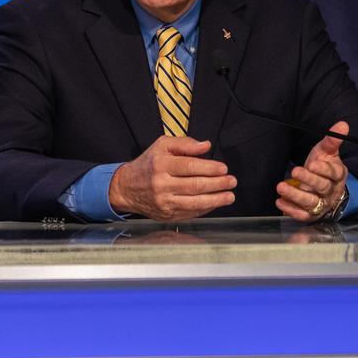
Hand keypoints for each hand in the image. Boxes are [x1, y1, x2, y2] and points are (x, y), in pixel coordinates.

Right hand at [109, 136, 236, 220]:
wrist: (127, 188)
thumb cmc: (148, 165)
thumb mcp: (162, 145)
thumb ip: (185, 143)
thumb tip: (205, 146)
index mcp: (160, 164)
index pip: (189, 166)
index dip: (209, 168)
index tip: (223, 168)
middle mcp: (161, 184)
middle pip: (195, 185)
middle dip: (217, 184)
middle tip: (231, 181)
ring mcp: (164, 202)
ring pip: (194, 202)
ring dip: (216, 199)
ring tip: (229, 196)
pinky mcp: (167, 214)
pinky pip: (190, 212)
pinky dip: (205, 208)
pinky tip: (215, 203)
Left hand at [275, 123, 349, 221]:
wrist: (323, 189)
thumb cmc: (323, 167)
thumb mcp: (327, 152)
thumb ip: (332, 140)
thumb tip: (342, 125)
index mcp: (338, 175)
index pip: (333, 173)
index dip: (324, 169)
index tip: (313, 163)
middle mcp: (331, 191)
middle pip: (322, 187)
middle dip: (308, 180)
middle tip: (294, 171)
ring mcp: (322, 205)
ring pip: (311, 202)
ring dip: (295, 195)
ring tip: (281, 187)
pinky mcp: (311, 215)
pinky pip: (302, 215)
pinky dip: (291, 210)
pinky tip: (280, 201)